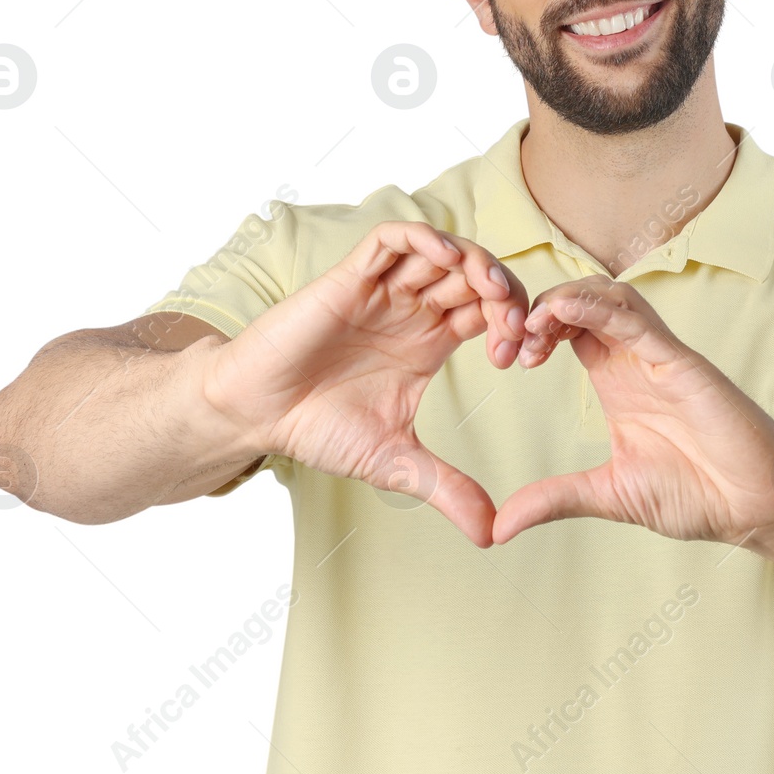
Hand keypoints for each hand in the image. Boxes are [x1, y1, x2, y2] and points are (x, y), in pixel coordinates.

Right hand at [201, 221, 529, 547]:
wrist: (257, 414)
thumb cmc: (318, 429)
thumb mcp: (397, 464)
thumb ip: (446, 489)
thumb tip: (492, 535)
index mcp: (431, 341)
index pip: (490, 310)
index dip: (514, 323)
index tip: (516, 359)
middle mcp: (412, 309)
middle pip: (476, 275)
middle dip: (505, 291)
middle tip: (515, 325)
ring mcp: (383, 290)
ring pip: (443, 250)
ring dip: (475, 261)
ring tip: (490, 292)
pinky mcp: (350, 279)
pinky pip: (392, 238)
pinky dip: (424, 237)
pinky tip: (445, 259)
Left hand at [491, 276, 773, 544]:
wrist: (754, 508)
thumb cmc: (697, 495)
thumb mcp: (608, 496)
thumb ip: (554, 500)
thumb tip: (497, 528)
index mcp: (616, 380)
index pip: (566, 329)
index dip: (531, 332)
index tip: (503, 358)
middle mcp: (635, 359)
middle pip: (581, 301)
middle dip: (539, 309)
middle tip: (508, 341)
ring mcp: (659, 356)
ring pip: (609, 296)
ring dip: (565, 299)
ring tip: (532, 324)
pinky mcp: (681, 361)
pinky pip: (637, 319)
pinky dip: (598, 308)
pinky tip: (563, 312)